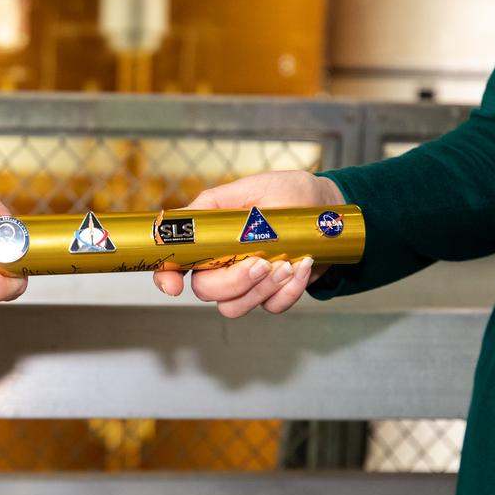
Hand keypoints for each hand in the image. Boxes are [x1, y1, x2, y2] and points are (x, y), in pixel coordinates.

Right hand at [153, 171, 342, 317]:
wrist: (328, 209)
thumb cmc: (288, 194)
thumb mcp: (249, 188)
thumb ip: (213, 203)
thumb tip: (182, 218)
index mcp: (210, 239)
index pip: (176, 263)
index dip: (166, 277)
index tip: (174, 285)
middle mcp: (223, 264)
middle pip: (206, 291)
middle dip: (232, 282)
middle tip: (260, 262)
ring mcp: (248, 283)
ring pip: (235, 307)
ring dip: (261, 288)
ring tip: (287, 263)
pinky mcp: (273, 294)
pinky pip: (271, 307)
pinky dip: (289, 290)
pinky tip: (302, 265)